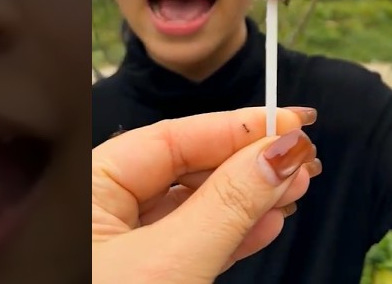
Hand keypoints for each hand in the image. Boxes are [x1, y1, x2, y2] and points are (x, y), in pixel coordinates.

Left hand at [93, 107, 320, 283]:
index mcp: (88, 187)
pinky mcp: (140, 276)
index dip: (237, 128)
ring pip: (194, 207)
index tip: (290, 122)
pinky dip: (232, 234)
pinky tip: (269, 222)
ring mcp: (120, 247)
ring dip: (250, 198)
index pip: (171, 138)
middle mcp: (99, 209)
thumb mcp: (171, 263)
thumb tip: (281, 152)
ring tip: (296, 186)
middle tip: (303, 156)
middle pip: (185, 167)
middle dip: (250, 163)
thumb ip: (227, 206)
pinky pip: (190, 244)